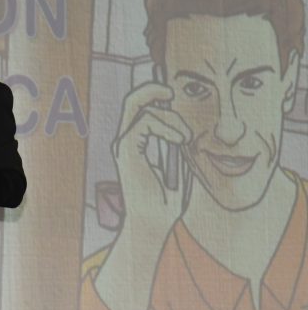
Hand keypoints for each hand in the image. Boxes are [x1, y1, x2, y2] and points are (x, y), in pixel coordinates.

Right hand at [112, 82, 192, 237]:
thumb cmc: (166, 199)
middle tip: (172, 90)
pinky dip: (167, 126)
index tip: (174, 97)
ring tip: (187, 137)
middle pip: (131, 100)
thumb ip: (177, 143)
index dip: (154, 95)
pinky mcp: (127, 151)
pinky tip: (181, 140)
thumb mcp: (177, 163)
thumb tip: (187, 123)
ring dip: (171, 117)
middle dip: (152, 89)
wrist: (155, 221)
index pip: (137, 107)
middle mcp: (124, 141)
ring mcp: (124, 146)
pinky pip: (145, 122)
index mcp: (134, 143)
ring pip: (141, 108)